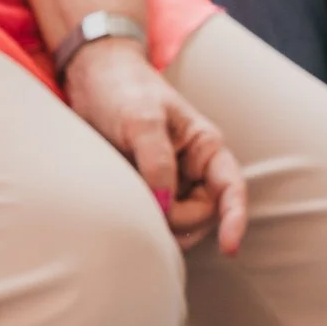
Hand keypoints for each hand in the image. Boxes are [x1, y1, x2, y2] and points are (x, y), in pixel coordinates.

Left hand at [62, 42, 247, 254]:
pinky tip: (120, 205)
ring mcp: (168, 182)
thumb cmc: (123, 90)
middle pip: (199, 216)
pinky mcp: (143, 189)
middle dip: (177, 221)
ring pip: (173, 222)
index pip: (231, 190)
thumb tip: (164, 207)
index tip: (230, 249)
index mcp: (205, 148)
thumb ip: (156, 163)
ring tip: (126, 197)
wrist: (92, 77)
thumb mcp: (141, 121)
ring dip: (155, 222)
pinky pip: (149, 216)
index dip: (234, 220)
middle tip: (142, 204)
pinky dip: (138, 218)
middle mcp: (192, 169)